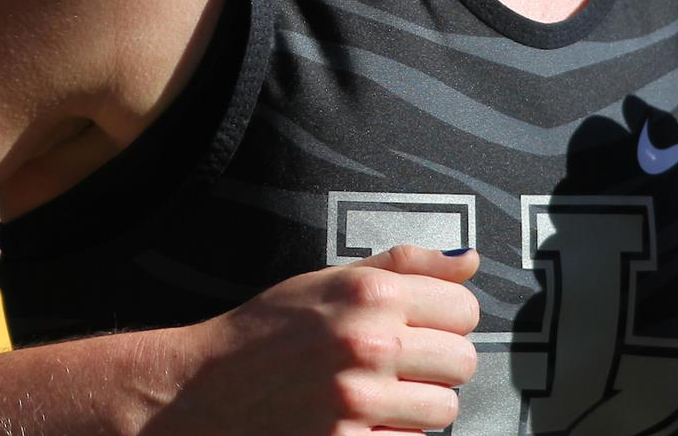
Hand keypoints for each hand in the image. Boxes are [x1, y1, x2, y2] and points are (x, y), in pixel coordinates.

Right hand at [146, 245, 479, 434]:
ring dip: (421, 404)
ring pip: (445, 409)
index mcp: (366, 293)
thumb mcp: (328, 278)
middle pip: (463, 360)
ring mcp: (357, 399)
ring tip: (382, 392)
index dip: (449, 318)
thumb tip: (469, 259)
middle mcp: (366, 343)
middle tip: (402, 363)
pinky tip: (365, 420)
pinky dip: (396, 435)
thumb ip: (403, 265)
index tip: (425, 325)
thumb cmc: (270, 329)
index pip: (464, 308)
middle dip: (439, 362)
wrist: (208, 388)